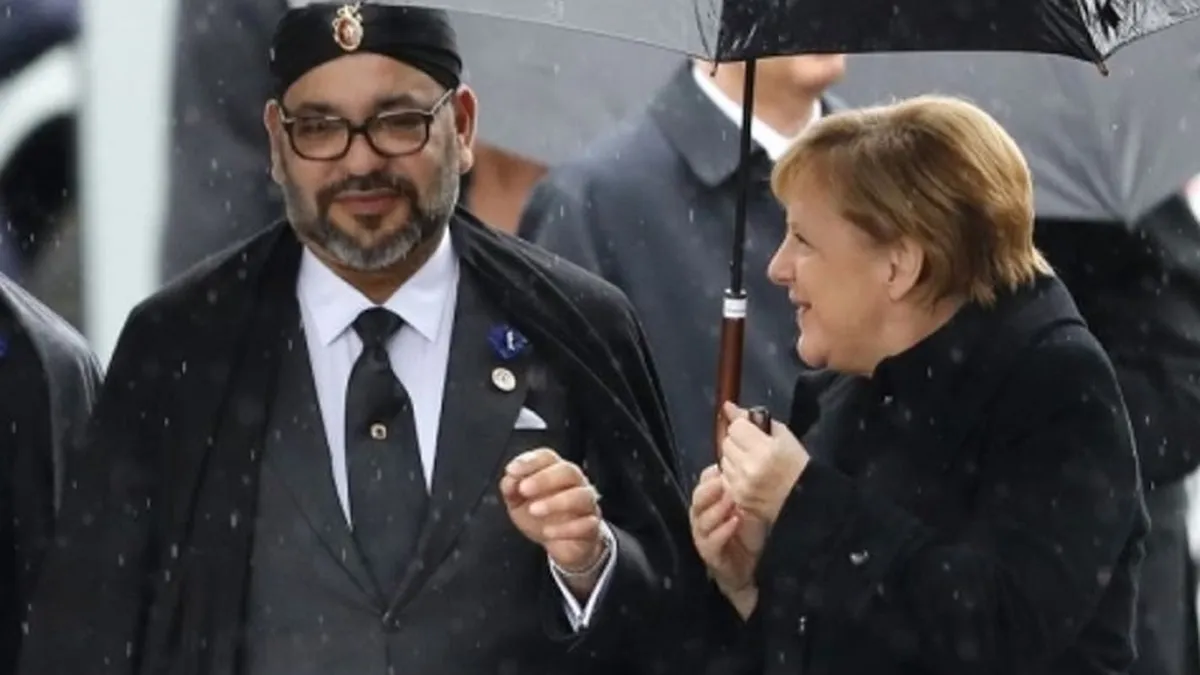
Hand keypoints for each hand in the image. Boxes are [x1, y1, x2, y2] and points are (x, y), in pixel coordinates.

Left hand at [500, 448, 605, 574]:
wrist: (560, 545)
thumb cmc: (539, 517)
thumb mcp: (518, 504)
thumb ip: (511, 490)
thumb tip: (509, 481)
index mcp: (555, 472)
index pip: (547, 457)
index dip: (530, 461)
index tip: (512, 471)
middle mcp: (575, 484)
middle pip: (568, 471)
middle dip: (545, 479)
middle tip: (524, 489)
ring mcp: (587, 505)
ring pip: (582, 496)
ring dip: (557, 502)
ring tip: (534, 511)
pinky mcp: (593, 528)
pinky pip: (587, 525)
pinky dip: (567, 529)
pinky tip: (548, 533)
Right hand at [690, 464, 766, 597]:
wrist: (749, 571)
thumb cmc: (747, 536)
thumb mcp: (747, 508)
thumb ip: (741, 490)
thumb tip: (742, 467)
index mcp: (708, 505)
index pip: (702, 485)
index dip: (709, 476)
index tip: (721, 467)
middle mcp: (701, 519)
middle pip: (697, 500)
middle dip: (709, 490)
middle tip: (723, 482)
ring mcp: (703, 538)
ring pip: (702, 520)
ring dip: (717, 509)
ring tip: (731, 500)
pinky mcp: (710, 556)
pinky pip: (711, 542)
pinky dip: (722, 531)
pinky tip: (734, 522)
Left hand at [720, 402, 809, 523]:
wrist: (805, 501)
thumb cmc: (797, 465)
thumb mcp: (783, 436)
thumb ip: (754, 419)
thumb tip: (728, 406)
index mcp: (764, 450)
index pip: (736, 427)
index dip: (742, 427)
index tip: (752, 432)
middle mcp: (749, 468)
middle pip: (727, 443)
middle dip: (737, 442)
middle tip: (753, 448)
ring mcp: (741, 485)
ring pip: (723, 460)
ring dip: (733, 458)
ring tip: (752, 464)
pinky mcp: (737, 498)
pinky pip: (724, 478)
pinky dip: (733, 475)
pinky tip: (748, 477)